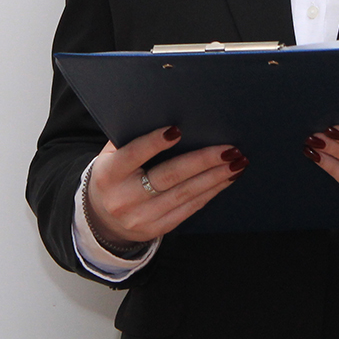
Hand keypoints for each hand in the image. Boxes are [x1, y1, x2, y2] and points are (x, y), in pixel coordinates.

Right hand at [86, 126, 246, 246]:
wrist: (101, 220)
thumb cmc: (115, 173)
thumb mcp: (112, 154)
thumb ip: (132, 135)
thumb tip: (168, 110)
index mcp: (109, 174)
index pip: (133, 155)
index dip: (154, 143)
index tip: (177, 129)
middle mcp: (124, 199)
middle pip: (168, 177)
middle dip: (202, 161)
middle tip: (230, 149)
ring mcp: (141, 218)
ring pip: (184, 195)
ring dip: (215, 177)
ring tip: (237, 162)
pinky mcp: (157, 229)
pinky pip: (189, 209)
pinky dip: (211, 192)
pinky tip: (226, 179)